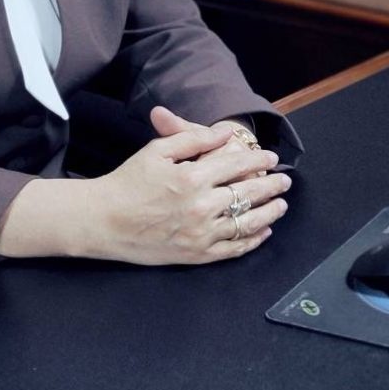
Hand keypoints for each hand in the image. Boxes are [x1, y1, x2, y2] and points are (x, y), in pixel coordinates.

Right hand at [84, 106, 290, 265]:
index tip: (270, 156)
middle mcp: (202, 206)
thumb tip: (222, 135)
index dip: (257, 159)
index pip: (235, 165)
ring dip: (269, 212)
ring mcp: (201, 234)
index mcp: (192, 177)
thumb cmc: (127, 182)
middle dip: (270, 185)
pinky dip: (252, 240)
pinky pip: (233, 249)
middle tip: (284, 180)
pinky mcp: (197, 255)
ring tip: (281, 205)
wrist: (104, 220)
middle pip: (247, 193)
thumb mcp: (156, 151)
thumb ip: (191, 139)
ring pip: (247, 222)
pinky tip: (262, 231)